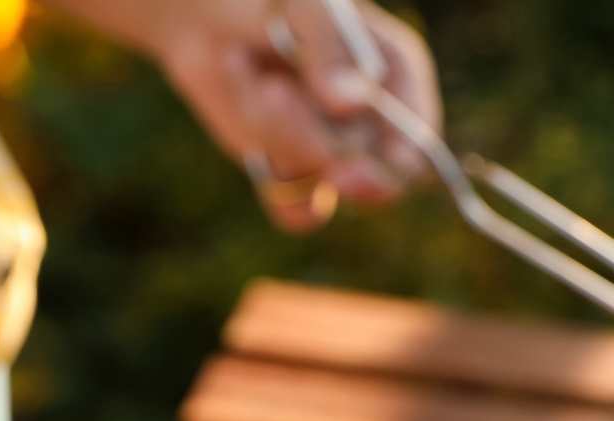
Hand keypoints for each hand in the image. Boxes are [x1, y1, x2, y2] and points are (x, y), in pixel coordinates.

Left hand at [44, 0, 441, 232]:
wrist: (194, 6)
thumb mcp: (296, 3)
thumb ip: (330, 46)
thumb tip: (350, 107)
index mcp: (398, 75)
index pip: (419, 140)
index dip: (390, 156)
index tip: (346, 148)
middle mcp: (371, 121)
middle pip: (370, 174)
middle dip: (313, 139)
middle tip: (262, 83)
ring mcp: (329, 152)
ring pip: (325, 189)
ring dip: (278, 144)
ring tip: (246, 78)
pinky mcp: (286, 171)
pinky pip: (296, 207)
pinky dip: (270, 180)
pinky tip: (246, 122)